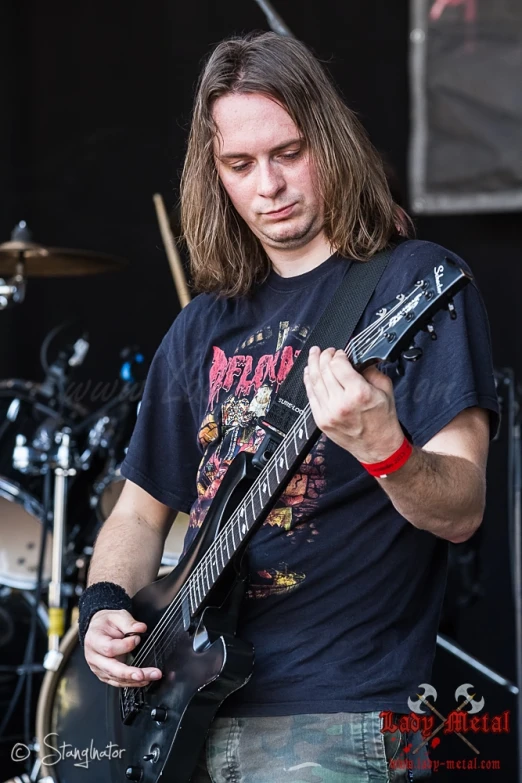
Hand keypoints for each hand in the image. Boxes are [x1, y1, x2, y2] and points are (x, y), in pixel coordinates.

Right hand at [84, 609, 162, 687]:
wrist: (98, 629)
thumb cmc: (106, 623)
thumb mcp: (117, 616)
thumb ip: (129, 623)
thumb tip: (140, 629)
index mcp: (94, 640)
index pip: (109, 648)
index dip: (125, 645)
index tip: (137, 638)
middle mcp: (94, 657)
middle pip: (111, 669)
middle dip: (129, 673)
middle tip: (144, 674)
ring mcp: (98, 668)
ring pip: (116, 678)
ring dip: (135, 680)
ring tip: (151, 676)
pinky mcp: (104, 675)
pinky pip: (118, 682)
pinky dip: (131, 683)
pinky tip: (143, 680)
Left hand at [303, 346, 403, 462]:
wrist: (378, 447)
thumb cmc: (383, 421)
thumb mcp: (385, 390)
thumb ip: (371, 371)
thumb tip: (357, 360)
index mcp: (359, 393)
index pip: (338, 364)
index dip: (338, 355)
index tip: (341, 353)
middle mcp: (341, 403)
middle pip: (324, 371)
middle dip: (323, 356)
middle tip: (326, 351)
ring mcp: (328, 413)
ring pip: (314, 382)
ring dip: (312, 365)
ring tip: (313, 355)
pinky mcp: (321, 420)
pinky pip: (310, 396)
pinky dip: (308, 382)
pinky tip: (309, 373)